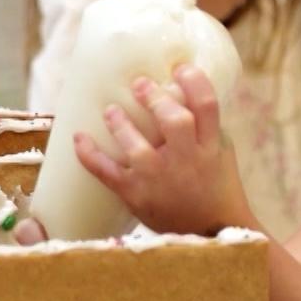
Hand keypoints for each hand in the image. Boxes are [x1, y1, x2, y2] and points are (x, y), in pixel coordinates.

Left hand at [72, 66, 250, 235]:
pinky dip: (90, 155)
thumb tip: (181, 89)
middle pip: (175, 121)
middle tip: (139, 84)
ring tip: (111, 110)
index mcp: (211, 147)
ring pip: (137, 146)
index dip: (194, 81)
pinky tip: (79, 137)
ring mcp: (160, 179)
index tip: (179, 69)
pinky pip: (108, 172)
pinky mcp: (137, 195)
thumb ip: (205, 125)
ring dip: (120, 124)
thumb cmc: (215, 186)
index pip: (207, 106)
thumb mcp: (221, 153)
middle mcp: (187, 161)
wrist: (211, 231)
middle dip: (155, 98)